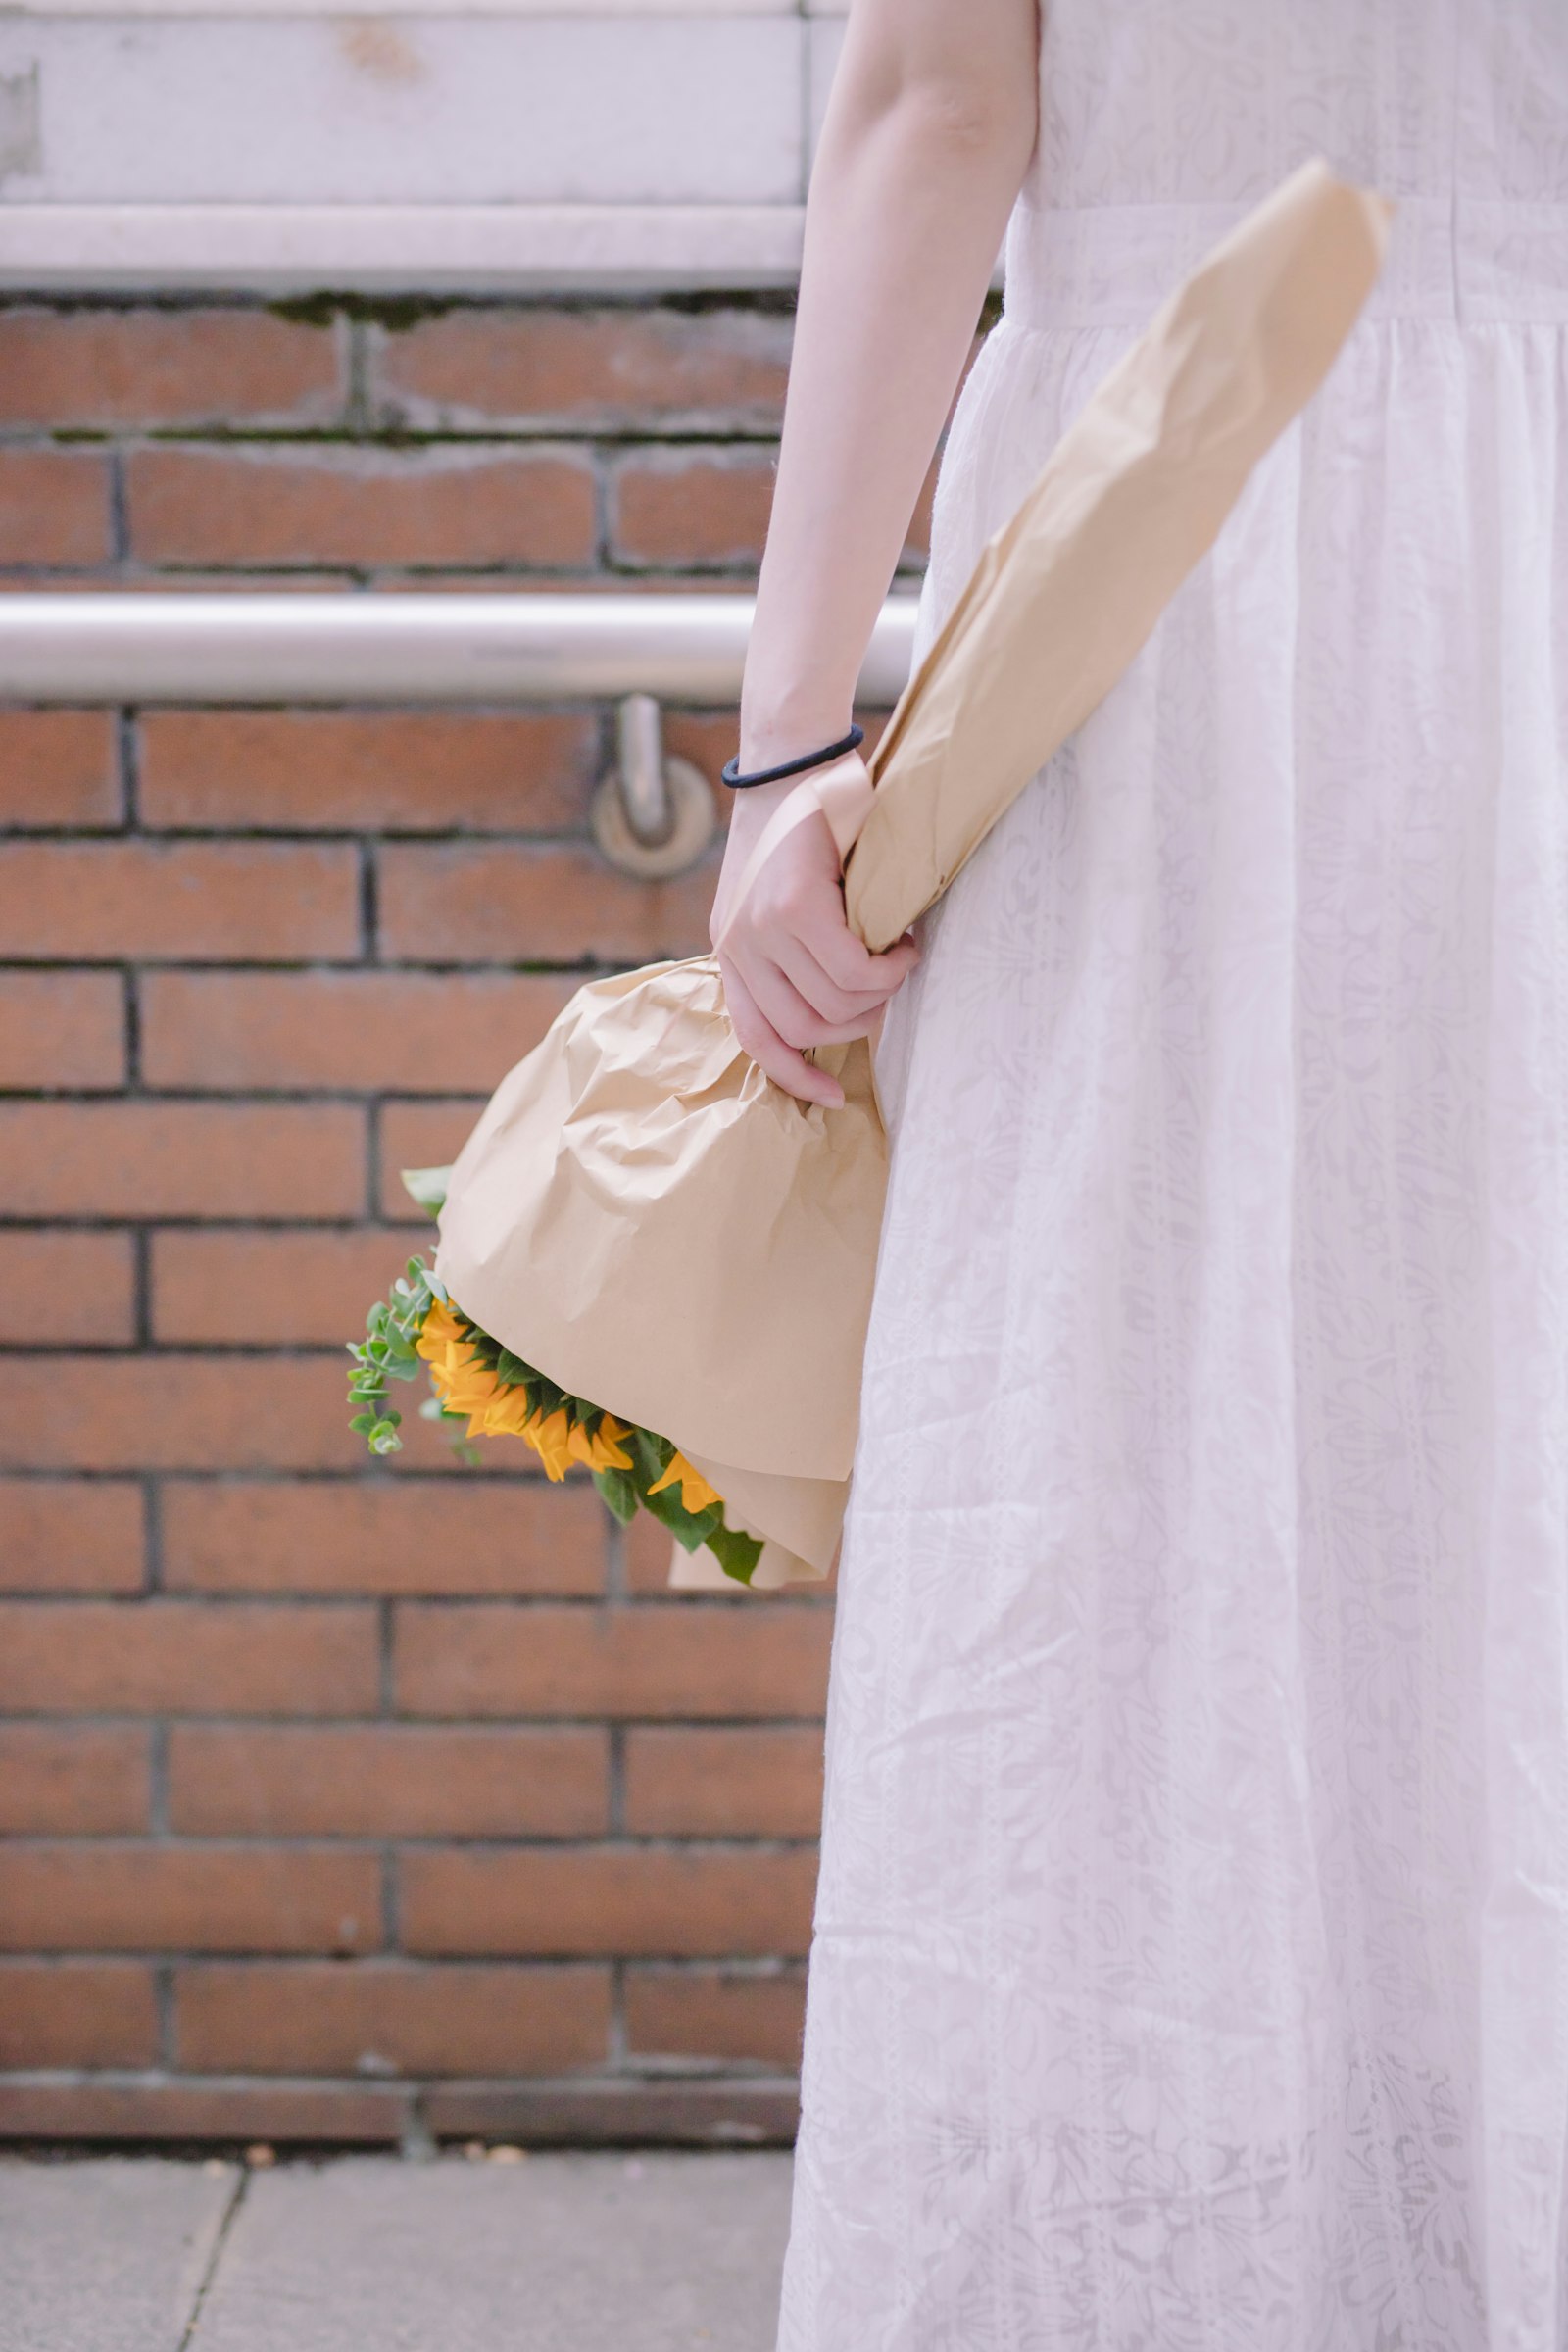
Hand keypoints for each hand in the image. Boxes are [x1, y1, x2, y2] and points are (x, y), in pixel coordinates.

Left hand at [710, 758, 919, 1108]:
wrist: (795, 758)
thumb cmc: (805, 828)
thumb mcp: (779, 897)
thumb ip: (793, 953)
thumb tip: (846, 1011)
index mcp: (730, 951)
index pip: (755, 1038)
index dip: (796, 1076)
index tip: (833, 1095)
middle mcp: (736, 946)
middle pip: (807, 1029)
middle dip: (862, 1021)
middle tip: (890, 984)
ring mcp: (760, 929)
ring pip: (838, 1003)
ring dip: (884, 990)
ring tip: (899, 954)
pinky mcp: (792, 909)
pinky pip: (854, 970)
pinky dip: (890, 965)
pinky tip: (901, 941)